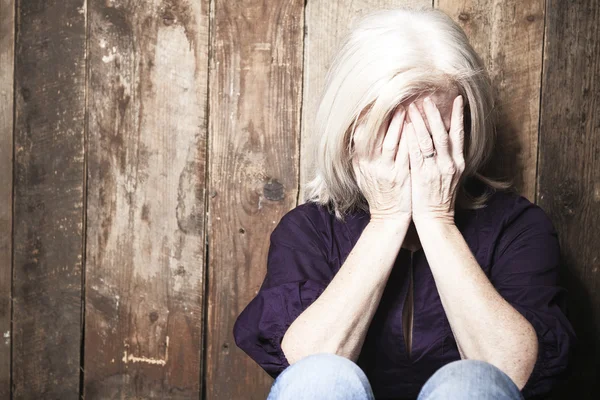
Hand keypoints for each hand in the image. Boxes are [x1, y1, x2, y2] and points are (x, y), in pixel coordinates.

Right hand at [351, 106, 411, 221]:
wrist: (388, 217)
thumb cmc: (378, 194)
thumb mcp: (363, 175)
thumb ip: (360, 156)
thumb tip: (358, 134)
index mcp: (360, 162)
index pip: (360, 134)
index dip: (366, 117)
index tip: (373, 102)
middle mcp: (371, 165)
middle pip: (375, 134)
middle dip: (384, 114)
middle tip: (393, 97)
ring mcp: (386, 170)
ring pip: (391, 141)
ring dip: (399, 122)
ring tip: (407, 106)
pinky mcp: (401, 175)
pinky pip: (406, 153)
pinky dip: (411, 138)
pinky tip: (418, 126)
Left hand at [404, 95, 464, 224]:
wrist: (435, 219)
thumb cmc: (439, 197)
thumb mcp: (449, 176)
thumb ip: (447, 158)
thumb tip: (444, 140)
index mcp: (458, 162)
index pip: (459, 134)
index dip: (458, 116)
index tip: (458, 100)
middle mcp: (449, 163)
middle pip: (442, 133)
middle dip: (434, 114)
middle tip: (427, 97)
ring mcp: (436, 169)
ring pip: (429, 140)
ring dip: (420, 121)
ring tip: (413, 106)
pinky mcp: (422, 175)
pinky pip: (416, 152)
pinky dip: (411, 138)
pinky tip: (406, 126)